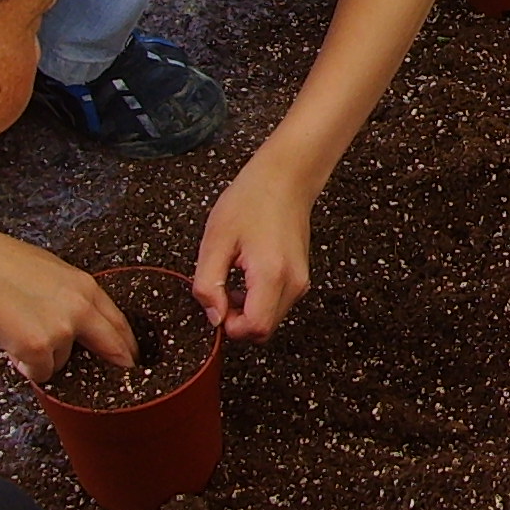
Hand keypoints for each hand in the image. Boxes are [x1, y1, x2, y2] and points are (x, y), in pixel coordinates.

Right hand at [0, 226, 136, 382]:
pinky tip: (11, 348)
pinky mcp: (38, 347)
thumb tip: (71, 321)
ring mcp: (62, 329)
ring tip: (19, 335)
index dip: (127, 343)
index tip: (131, 356)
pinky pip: (41, 373)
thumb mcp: (48, 271)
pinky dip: (26, 367)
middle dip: (118, 364)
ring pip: (64, 362)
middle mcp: (81, 308)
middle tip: (119, 374)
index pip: (119, 322)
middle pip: (114, 347)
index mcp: (85, 286)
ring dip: (45, 358)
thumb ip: (67, 296)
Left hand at [195, 160, 313, 340]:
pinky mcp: (300, 278)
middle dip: (237, 321)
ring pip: (270, 320)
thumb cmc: (251, 201)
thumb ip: (208, 284)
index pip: (254, 328)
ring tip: (232, 278)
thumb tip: (213, 317)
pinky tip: (245, 276)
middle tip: (220, 291)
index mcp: (271, 274)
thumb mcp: (215, 240)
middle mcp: (293, 283)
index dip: (229, 326)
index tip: (215, 305)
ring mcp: (300, 282)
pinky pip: (277, 305)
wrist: (285, 179)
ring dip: (247, 311)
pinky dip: (258, 301)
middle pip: (264, 330)